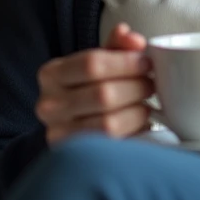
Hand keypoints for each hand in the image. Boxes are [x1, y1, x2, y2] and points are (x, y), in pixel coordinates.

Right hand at [36, 23, 153, 144]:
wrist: (72, 125)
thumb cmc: (90, 88)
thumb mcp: (99, 62)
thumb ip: (117, 45)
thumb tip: (134, 40)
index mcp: (51, 74)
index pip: (91, 64)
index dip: (126, 62)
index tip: (147, 63)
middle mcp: (49, 106)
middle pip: (103, 94)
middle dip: (136, 88)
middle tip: (151, 86)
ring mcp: (59, 135)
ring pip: (109, 124)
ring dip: (137, 113)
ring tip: (146, 106)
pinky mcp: (76, 159)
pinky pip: (114, 146)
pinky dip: (133, 135)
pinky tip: (139, 126)